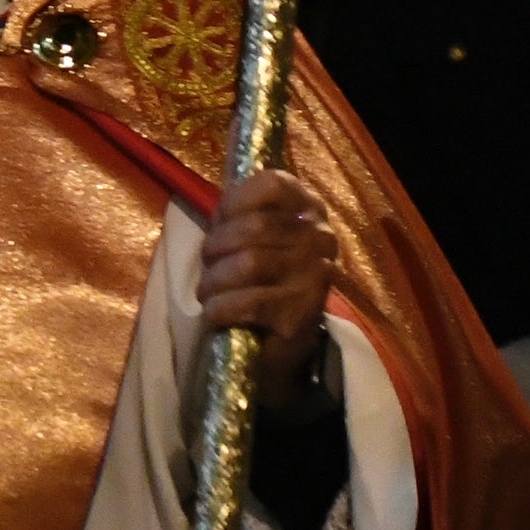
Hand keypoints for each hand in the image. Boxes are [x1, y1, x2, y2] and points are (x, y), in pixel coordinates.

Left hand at [197, 170, 334, 399]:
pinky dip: (220, 308)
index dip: (234, 202)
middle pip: (255, 227)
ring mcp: (317, 276)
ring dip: (214, 282)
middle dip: (216, 249)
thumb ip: (237, 214)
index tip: (218, 225)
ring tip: (208, 293)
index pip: (273, 184)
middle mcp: (322, 238)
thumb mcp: (246, 237)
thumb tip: (219, 207)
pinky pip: (250, 302)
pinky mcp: (303, 314)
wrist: (277, 345)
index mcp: (310, 209)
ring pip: (249, 264)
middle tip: (207, 269)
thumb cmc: (257, 280)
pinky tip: (215, 314)